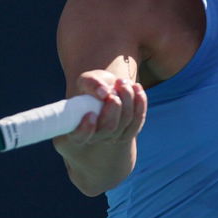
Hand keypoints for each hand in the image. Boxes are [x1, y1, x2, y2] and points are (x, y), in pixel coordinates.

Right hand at [52, 70, 146, 195]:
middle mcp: (95, 137)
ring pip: (125, 122)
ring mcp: (113, 137)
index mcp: (77, 127)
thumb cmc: (92, 86)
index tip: (91, 114)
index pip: (79, 137)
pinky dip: (140, 103)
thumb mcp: (87, 80)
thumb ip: (92, 84)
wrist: (107, 88)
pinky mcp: (128, 131)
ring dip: (128, 99)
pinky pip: (138, 121)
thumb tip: (104, 92)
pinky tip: (138, 88)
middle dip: (115, 106)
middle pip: (109, 128)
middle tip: (114, 88)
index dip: (85, 129)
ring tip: (123, 82)